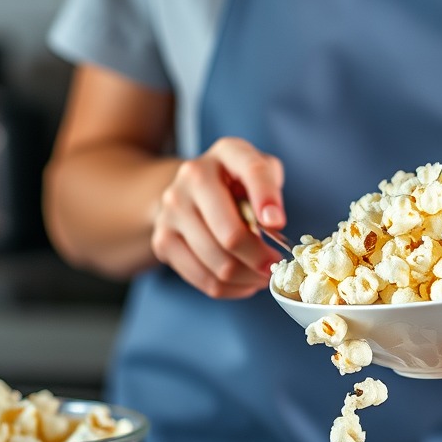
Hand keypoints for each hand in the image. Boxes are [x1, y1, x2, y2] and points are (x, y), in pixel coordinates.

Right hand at [151, 136, 286, 298]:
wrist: (189, 191)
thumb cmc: (235, 184)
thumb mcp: (259, 172)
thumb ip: (271, 188)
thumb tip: (272, 223)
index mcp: (227, 152)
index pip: (251, 171)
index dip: (266, 198)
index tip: (278, 224)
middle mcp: (194, 175)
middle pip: (231, 233)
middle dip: (260, 257)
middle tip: (275, 267)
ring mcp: (173, 209)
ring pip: (219, 263)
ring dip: (248, 277)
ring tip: (261, 276)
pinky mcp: (163, 240)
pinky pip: (203, 279)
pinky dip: (229, 289)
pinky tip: (242, 283)